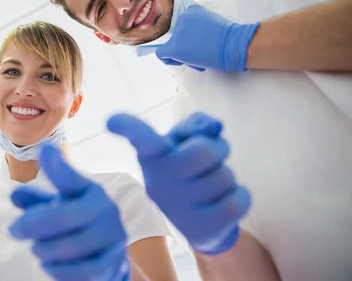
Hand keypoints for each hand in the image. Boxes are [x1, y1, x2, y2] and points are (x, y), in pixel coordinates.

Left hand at [9, 144, 129, 280]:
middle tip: (14, 230)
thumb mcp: (58, 206)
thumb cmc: (77, 223)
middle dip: (33, 225)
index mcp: (90, 189)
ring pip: (71, 246)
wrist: (109, 253)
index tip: (44, 149)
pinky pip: (83, 270)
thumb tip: (14, 195)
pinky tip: (48, 265)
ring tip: (37, 249)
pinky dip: (59, 270)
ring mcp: (112, 235)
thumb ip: (37, 200)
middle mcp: (105, 208)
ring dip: (45, 250)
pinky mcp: (114, 261)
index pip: (71, 178)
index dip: (58, 166)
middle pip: (64, 216)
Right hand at [107, 112, 249, 254]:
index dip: (127, 127)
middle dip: (219, 149)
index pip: (140, 138)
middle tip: (214, 157)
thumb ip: (197, 125)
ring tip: (214, 184)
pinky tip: (225, 201)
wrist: (200, 224)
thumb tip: (214, 127)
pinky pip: (237, 201)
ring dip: (228, 176)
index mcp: (151, 156)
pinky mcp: (201, 230)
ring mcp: (178, 209)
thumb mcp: (186, 143)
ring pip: (225, 177)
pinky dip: (240, 196)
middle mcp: (158, 182)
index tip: (111, 121)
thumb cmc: (191, 171)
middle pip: (202, 152)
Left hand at [156, 4, 259, 71]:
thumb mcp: (213, 20)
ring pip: (171, 45)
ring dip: (183, 54)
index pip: (183, 24)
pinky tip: (181, 61)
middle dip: (187, 45)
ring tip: (199, 57)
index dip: (189, 35)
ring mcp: (178, 33)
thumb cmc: (229, 36)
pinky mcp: (175, 48)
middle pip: (177, 36)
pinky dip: (168, 59)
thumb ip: (200, 24)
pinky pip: (161, 54)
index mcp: (192, 9)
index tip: (200, 41)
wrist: (234, 44)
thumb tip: (194, 35)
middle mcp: (182, 18)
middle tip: (201, 51)